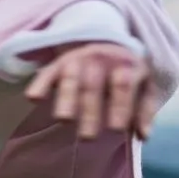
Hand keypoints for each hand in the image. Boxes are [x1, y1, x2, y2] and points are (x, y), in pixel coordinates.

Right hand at [23, 41, 157, 141]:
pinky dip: (39, 84)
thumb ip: (145, 110)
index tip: (116, 129)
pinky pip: (47, 72)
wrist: (106, 39)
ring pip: (70, 78)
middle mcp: (100, 60)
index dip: (120, 106)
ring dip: (66, 98)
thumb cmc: (127, 72)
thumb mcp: (145, 85)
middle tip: (87, 138)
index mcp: (126, 65)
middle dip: (90, 111)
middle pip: (94, 85)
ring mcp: (77, 60)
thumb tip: (143, 136)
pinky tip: (33, 98)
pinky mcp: (58, 63)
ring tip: (63, 119)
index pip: (123, 85)